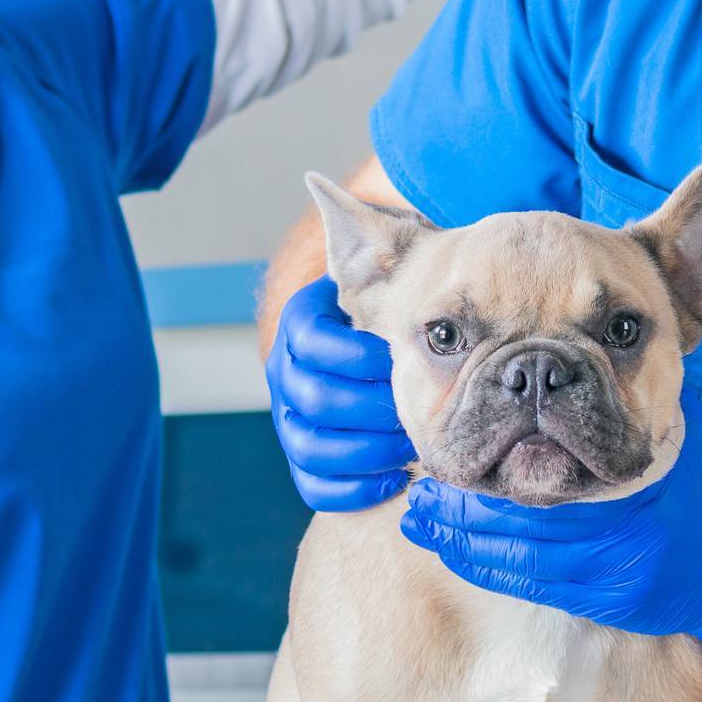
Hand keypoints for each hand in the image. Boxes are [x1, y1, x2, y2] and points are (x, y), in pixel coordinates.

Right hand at [266, 276, 416, 511]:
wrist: (373, 350)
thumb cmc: (393, 310)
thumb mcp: (389, 275)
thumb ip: (390, 254)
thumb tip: (370, 212)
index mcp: (299, 324)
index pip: (313, 341)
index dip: (357, 355)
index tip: (398, 358)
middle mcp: (286, 371)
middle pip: (314, 397)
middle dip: (371, 409)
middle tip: (415, 413)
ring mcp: (289, 418)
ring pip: (310, 445)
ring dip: (365, 451)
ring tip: (409, 450)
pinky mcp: (301, 458)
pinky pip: (312, 484)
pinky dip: (353, 489)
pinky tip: (395, 480)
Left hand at [397, 399, 701, 665]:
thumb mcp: (673, 432)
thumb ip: (617, 406)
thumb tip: (556, 374)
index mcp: (639, 463)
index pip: (555, 457)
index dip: (499, 455)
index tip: (457, 444)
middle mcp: (626, 518)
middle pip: (526, 510)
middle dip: (466, 502)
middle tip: (420, 490)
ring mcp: (617, 565)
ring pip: (521, 552)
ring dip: (465, 535)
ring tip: (423, 518)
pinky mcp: (609, 599)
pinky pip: (535, 584)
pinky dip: (490, 566)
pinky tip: (456, 551)